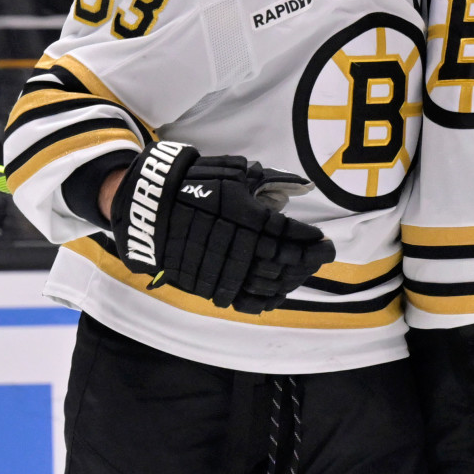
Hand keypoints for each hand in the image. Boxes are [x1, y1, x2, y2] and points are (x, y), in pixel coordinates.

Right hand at [109, 141, 334, 310]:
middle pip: (286, 262)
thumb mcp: (234, 173)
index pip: (291, 236)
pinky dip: (264, 300)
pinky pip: (244, 299)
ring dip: (290, 279)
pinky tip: (278, 294)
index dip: (312, 241)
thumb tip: (302, 186)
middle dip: (309, 260)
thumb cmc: (194, 183)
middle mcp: (241, 248)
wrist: (150, 207)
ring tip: (302, 272)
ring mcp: (224, 270)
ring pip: (268, 283)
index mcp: (249, 219)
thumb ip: (268, 180)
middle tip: (322, 256)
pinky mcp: (208, 284)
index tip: (324, 241)